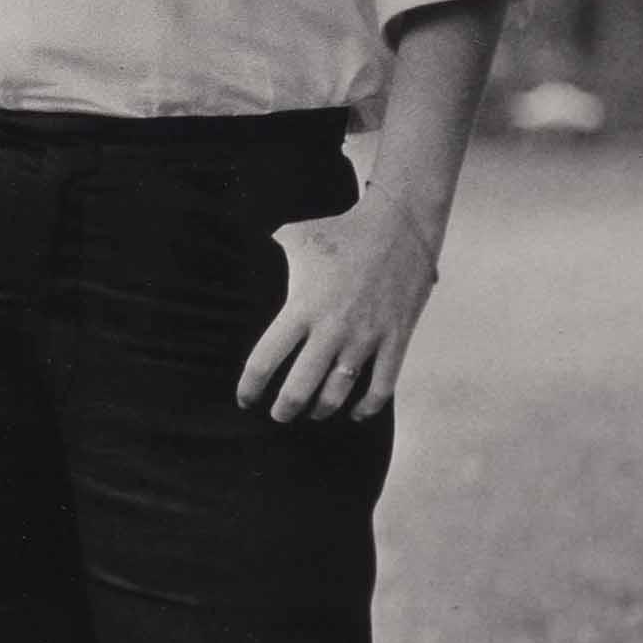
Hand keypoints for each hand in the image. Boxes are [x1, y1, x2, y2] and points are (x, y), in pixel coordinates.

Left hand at [236, 187, 437, 422]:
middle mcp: (331, 329)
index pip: (265, 360)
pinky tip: (355, 412)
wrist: (400, 226)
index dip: (250, 387)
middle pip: (299, 389)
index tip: (245, 400)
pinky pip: (381, 387)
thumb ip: (269, 252)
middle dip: (284, 410)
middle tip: (277, 416)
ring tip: (311, 414)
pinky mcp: (396, 339)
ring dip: (320, 410)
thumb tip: (242, 247)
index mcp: (302, 307)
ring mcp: (366, 337)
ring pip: (337, 393)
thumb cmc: (341, 232)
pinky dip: (366, 408)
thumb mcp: (295, 237)